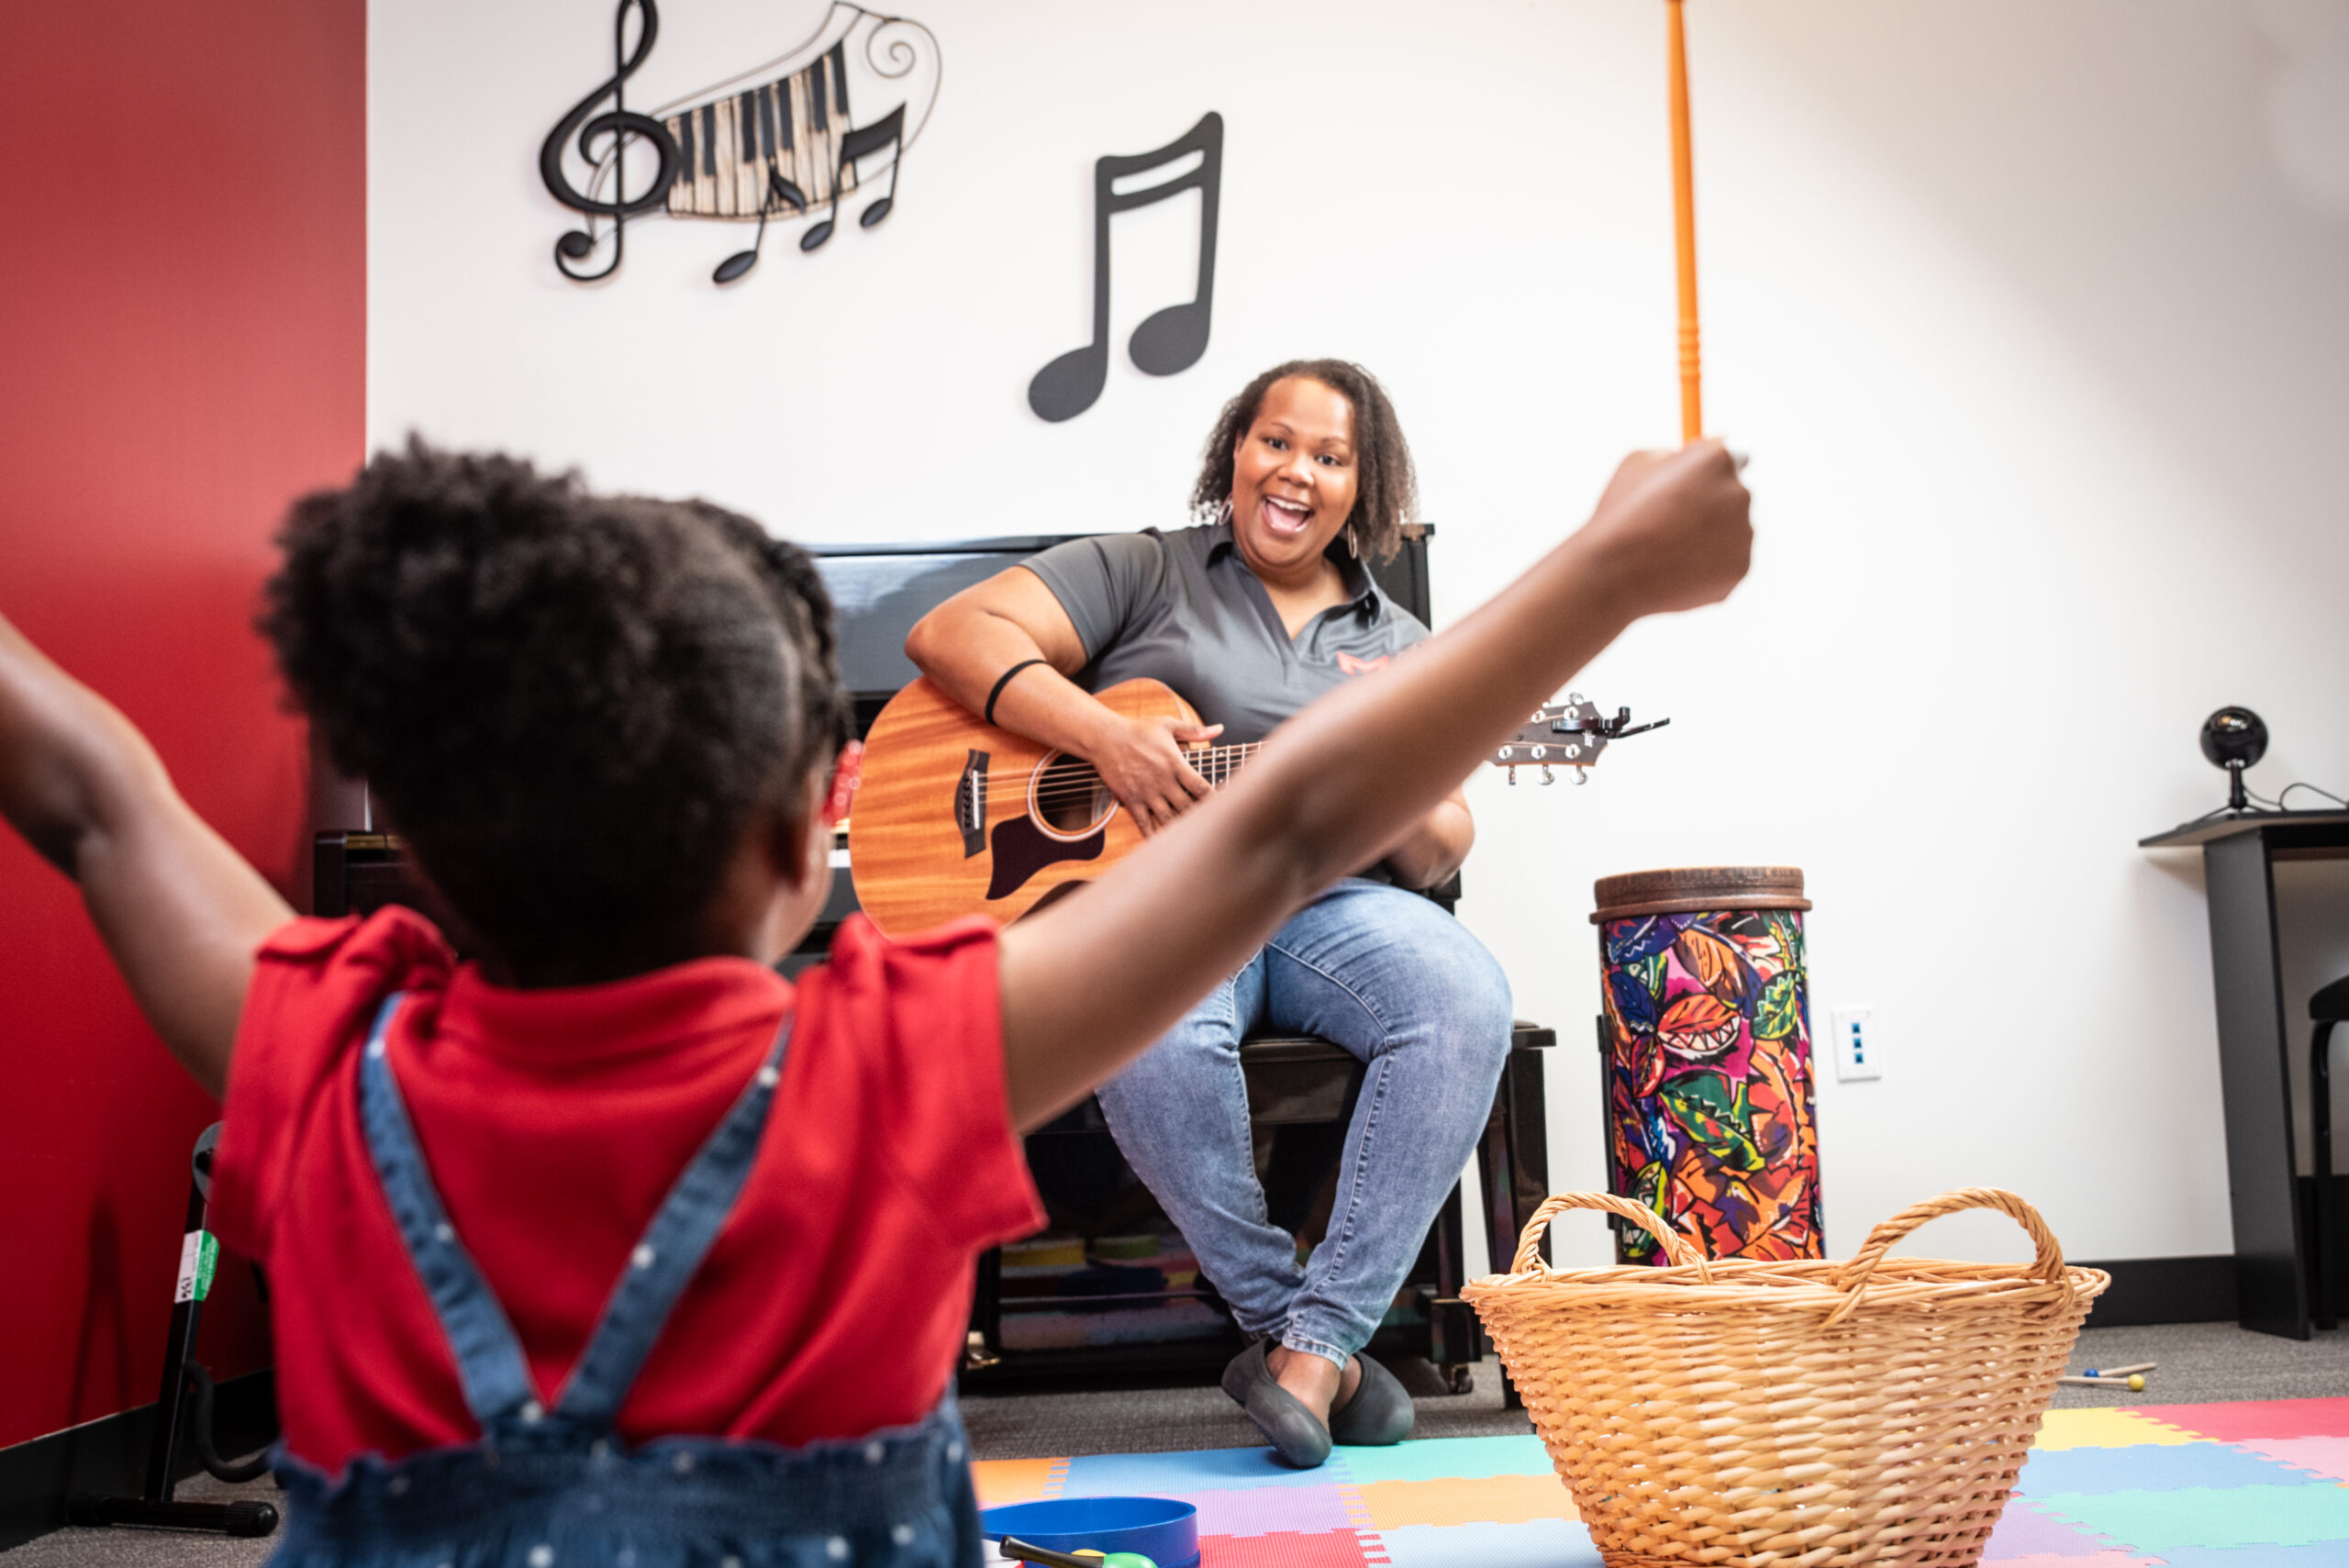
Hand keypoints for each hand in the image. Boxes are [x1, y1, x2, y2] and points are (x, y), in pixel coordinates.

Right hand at [1087, 712, 1223, 834]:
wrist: (1105, 737)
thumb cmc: (1137, 730)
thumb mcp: (1167, 725)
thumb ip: (1194, 730)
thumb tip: (1219, 728)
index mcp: (1175, 763)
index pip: (1201, 787)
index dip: (1215, 800)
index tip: (1225, 807)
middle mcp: (1163, 781)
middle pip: (1187, 807)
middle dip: (1200, 818)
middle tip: (1212, 828)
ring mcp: (1146, 792)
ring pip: (1168, 818)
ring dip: (1181, 829)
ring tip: (1193, 840)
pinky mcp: (1131, 800)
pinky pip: (1144, 823)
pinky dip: (1154, 836)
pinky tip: (1162, 846)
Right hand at [1580, 440, 1752, 617]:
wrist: (1612, 575)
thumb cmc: (1619, 515)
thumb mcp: (1637, 465)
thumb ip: (1671, 457)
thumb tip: (1686, 461)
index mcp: (1716, 459)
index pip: (1735, 451)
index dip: (1713, 465)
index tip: (1698, 476)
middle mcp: (1739, 492)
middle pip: (1734, 491)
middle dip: (1710, 502)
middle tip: (1672, 519)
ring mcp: (1743, 532)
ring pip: (1731, 529)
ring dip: (1708, 535)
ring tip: (1665, 548)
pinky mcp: (1740, 567)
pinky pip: (1727, 561)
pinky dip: (1707, 566)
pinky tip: (1674, 569)